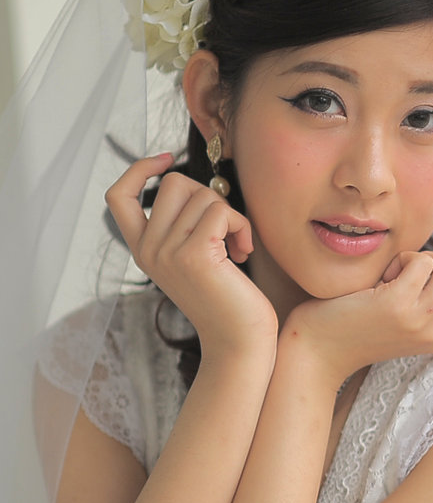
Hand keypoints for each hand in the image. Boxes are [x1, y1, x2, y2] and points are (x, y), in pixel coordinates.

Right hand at [105, 154, 277, 358]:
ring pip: (203, 195)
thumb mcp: (195, 258)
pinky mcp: (194, 255)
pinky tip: (244, 253)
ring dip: (231, 216)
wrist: (238, 342)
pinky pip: (222, 212)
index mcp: (143, 250)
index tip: (166, 159)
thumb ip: (185, 226)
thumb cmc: (227, 299)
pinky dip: (242, 226)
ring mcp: (167, 252)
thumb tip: (198, 187)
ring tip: (236, 248)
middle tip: (225, 230)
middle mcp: (148, 250)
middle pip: (175, 184)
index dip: (139, 170)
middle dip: (210, 197)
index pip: (118, 196)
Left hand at [281, 245, 432, 384]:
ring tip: (399, 275)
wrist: (318, 350)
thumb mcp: (411, 319)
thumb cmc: (360, 323)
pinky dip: (402, 258)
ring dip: (427, 257)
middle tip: (416, 271)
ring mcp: (421, 322)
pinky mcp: (398, 307)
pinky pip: (422, 260)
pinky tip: (381, 280)